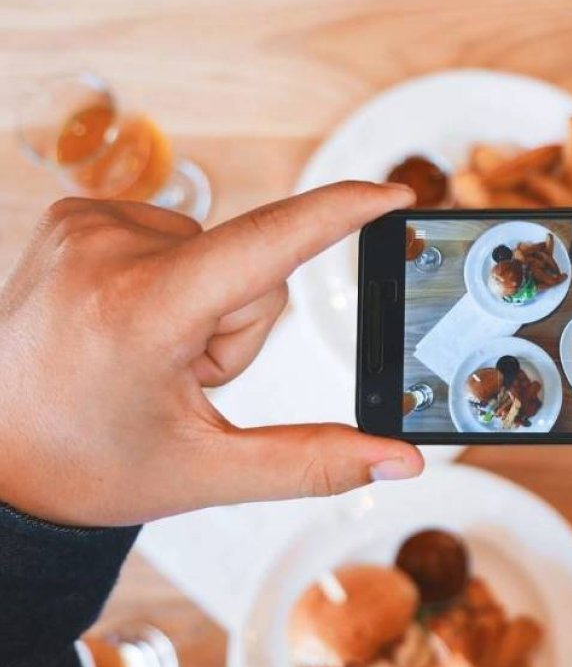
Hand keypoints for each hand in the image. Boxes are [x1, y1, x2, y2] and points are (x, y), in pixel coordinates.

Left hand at [0, 182, 423, 526]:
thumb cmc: (86, 466)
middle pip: (253, 267)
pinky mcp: (76, 216)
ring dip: (206, 304)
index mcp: (142, 312)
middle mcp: (107, 251)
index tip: (393, 194)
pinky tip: (129, 323)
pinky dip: (173, 280)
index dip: (341, 213)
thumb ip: (316, 462)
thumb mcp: (207, 472)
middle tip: (180, 376)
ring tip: (147, 353)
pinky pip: (176, 235)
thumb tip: (400, 462)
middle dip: (240, 325)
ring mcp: (85, 226)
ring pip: (218, 251)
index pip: (268, 243)